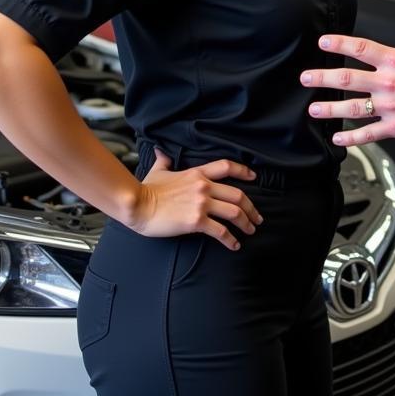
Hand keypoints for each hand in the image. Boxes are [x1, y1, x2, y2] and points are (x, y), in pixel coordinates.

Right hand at [129, 149, 262, 249]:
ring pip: (234, 212)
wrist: (137, 204)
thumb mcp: (158, 170)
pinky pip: (221, 231)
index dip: (243, 171)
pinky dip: (231, 240)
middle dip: (251, 208)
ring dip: (246, 223)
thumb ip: (164, 160)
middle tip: (257, 218)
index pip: (227, 166)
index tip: (254, 178)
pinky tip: (234, 245)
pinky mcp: (196, 221)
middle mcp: (204, 186)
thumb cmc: (146, 189)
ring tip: (250, 231)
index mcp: (197, 173)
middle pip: (238, 195)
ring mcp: (201, 203)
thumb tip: (161, 150)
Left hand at [301, 0, 394, 146]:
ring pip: (352, 108)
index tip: (323, 42)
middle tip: (306, 77)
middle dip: (323, 78)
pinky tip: (338, 139)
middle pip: (348, 79)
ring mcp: (390, 107)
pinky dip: (351, 138)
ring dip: (330, 109)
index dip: (339, 44)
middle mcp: (388, 83)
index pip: (360, 48)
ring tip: (314, 109)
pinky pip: (369, 134)